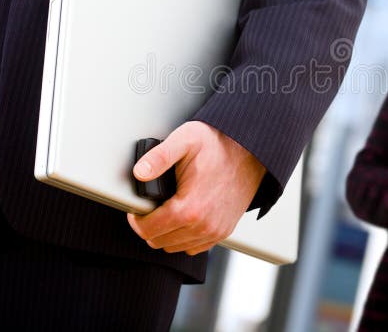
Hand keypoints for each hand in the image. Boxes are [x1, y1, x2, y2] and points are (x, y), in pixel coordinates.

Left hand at [127, 121, 266, 254]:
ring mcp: (216, 231)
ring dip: (166, 233)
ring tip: (166, 211)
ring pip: (176, 247)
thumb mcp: (186, 140)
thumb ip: (159, 156)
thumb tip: (139, 172)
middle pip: (160, 241)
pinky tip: (183, 218)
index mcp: (190, 208)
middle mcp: (204, 226)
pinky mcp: (224, 231)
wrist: (250, 150)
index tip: (137, 209)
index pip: (148, 230)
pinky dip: (184, 237)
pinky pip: (195, 247)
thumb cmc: (218, 144)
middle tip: (151, 207)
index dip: (136, 220)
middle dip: (150, 226)